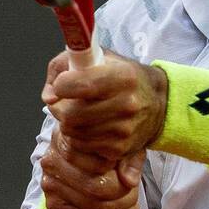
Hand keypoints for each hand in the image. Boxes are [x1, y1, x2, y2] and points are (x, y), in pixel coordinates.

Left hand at [41, 50, 166, 161]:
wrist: (159, 104)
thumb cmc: (123, 77)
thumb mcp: (98, 57)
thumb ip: (64, 66)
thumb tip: (49, 96)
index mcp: (123, 77)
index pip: (81, 84)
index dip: (62, 85)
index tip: (62, 84)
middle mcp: (127, 105)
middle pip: (71, 115)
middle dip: (60, 108)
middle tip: (64, 103)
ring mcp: (124, 131)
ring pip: (72, 133)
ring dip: (67, 124)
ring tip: (77, 113)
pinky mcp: (119, 150)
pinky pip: (81, 147)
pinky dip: (78, 137)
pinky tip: (88, 126)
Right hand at [41, 128, 146, 208]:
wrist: (85, 163)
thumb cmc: (107, 151)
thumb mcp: (125, 146)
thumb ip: (130, 159)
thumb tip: (129, 181)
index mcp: (70, 138)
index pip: (100, 165)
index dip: (121, 173)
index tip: (128, 172)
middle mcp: (53, 160)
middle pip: (96, 189)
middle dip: (124, 194)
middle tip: (134, 190)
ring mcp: (50, 184)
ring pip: (95, 207)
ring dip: (121, 208)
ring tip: (132, 201)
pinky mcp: (53, 204)